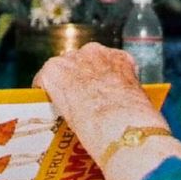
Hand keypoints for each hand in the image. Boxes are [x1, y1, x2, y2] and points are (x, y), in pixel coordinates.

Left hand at [34, 43, 180, 179]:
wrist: (123, 127)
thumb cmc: (138, 124)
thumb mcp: (138, 106)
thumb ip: (125, 102)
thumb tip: (123, 119)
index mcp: (121, 60)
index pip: (104, 63)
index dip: (98, 81)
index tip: (96, 94)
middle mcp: (96, 52)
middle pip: (78, 63)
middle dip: (76, 80)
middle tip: (76, 102)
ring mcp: (73, 60)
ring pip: (60, 70)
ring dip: (59, 87)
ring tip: (56, 109)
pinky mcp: (54, 71)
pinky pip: (42, 82)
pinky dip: (41, 95)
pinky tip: (42, 110)